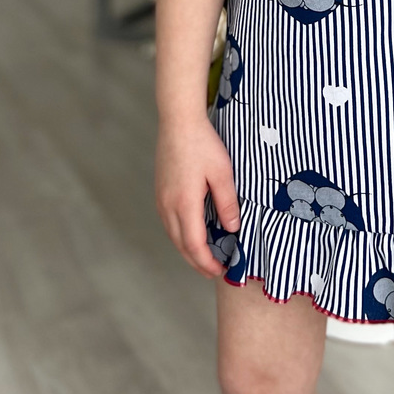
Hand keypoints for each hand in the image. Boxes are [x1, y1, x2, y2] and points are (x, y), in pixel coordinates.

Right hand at [155, 116, 241, 277]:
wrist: (178, 122)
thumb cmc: (202, 144)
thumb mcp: (222, 173)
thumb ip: (227, 202)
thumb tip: (233, 228)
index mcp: (184, 203)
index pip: (194, 245)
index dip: (206, 262)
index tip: (220, 270)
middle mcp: (168, 206)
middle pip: (181, 245)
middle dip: (197, 262)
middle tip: (213, 271)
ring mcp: (161, 199)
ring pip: (173, 235)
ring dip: (188, 250)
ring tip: (204, 257)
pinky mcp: (160, 191)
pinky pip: (169, 222)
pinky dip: (181, 235)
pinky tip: (191, 233)